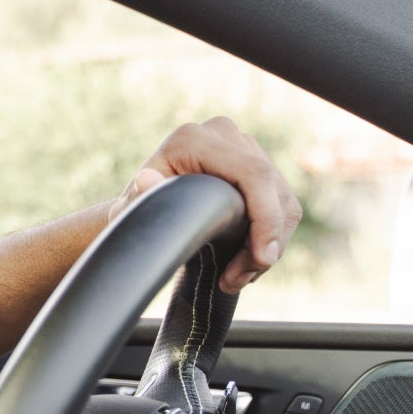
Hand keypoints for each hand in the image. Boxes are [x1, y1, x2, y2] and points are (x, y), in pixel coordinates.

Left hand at [109, 117, 301, 293]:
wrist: (143, 204)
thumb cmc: (137, 209)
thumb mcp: (130, 208)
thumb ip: (136, 198)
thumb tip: (146, 181)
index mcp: (194, 139)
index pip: (252, 172)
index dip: (265, 216)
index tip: (261, 258)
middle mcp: (224, 134)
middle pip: (272, 189)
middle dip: (265, 241)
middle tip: (240, 279)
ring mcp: (245, 146)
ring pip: (283, 201)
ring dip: (269, 246)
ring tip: (236, 277)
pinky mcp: (258, 165)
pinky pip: (283, 204)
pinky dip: (272, 237)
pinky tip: (248, 262)